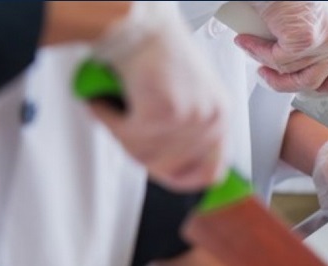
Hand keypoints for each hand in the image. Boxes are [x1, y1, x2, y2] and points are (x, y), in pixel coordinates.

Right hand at [90, 1, 229, 191]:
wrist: (141, 23)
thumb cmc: (157, 53)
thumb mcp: (186, 96)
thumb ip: (184, 131)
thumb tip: (166, 163)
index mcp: (220, 116)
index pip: (211, 172)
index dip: (184, 180)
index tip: (165, 176)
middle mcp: (212, 119)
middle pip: (169, 168)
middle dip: (138, 150)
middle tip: (124, 127)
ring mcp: (191, 117)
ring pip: (145, 155)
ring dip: (120, 133)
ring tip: (114, 106)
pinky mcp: (165, 112)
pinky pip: (128, 137)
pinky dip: (109, 120)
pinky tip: (107, 101)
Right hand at [235, 1, 327, 93]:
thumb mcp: (312, 25)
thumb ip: (311, 50)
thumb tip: (291, 72)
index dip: (327, 87)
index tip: (305, 87)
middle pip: (314, 82)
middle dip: (285, 83)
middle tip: (267, 75)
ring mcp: (325, 42)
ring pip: (290, 71)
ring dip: (265, 63)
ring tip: (251, 49)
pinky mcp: (306, 40)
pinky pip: (277, 60)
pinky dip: (258, 52)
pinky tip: (248, 41)